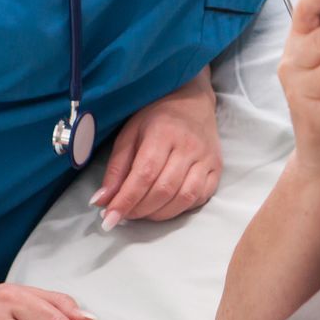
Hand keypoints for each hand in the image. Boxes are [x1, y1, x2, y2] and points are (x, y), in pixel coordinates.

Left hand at [90, 74, 221, 228]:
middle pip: (163, 190)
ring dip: (159, 214)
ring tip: (142, 212)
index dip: (125, 201)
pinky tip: (165, 206)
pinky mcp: (217, 168)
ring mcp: (206, 158)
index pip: (143, 175)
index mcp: (163, 133)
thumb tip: (102, 201)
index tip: (108, 219)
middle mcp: (188, 146)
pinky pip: (200, 198)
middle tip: (123, 215)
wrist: (192, 101)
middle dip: (139, 210)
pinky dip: (180, 209)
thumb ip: (116, 168)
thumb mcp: (129, 134)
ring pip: (184, 198)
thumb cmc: (156, 116)